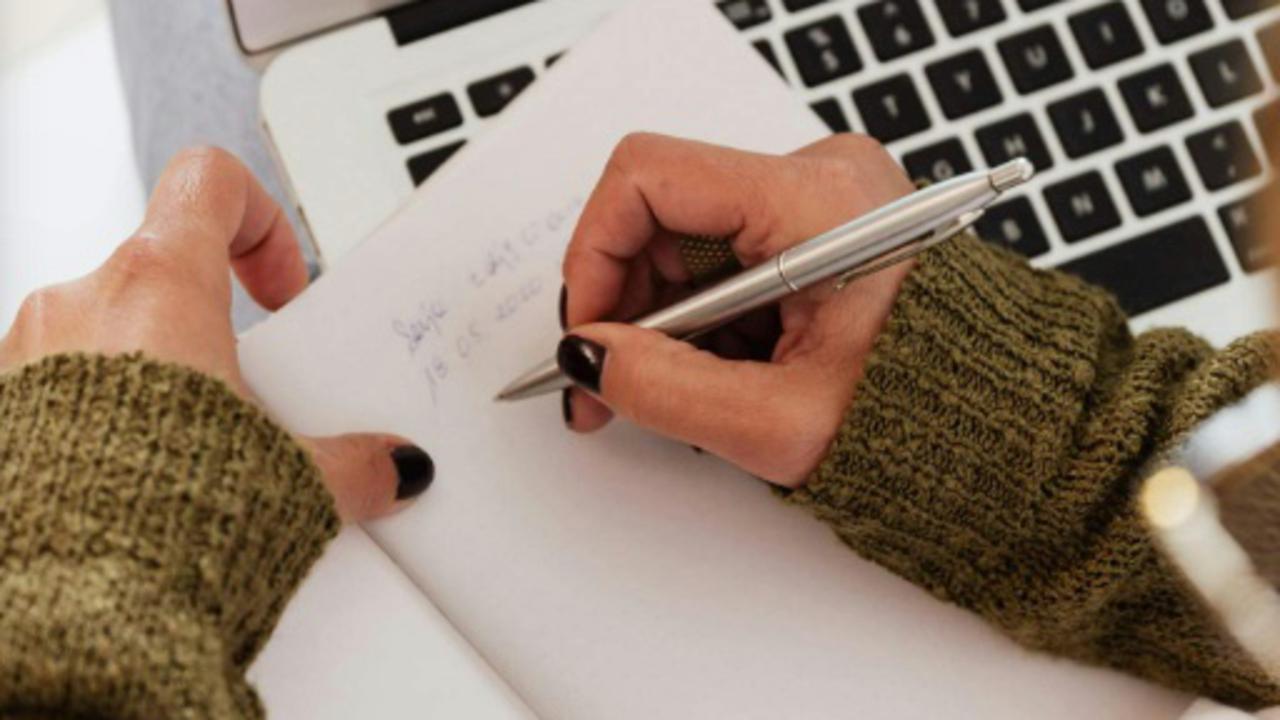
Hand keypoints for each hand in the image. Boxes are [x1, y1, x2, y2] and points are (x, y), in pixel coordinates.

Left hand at [0, 147, 431, 519]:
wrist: (66, 605)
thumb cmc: (149, 519)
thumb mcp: (287, 481)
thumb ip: (351, 463)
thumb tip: (390, 467)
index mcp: (159, 287)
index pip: (210, 181)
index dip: (260, 221)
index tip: (278, 291)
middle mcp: (80, 303)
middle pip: (161, 270)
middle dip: (212, 332)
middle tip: (245, 397)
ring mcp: (23, 354)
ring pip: (104, 333)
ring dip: (152, 378)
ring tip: (191, 453)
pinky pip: (56, 388)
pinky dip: (99, 420)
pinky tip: (135, 484)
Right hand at [560, 133, 914, 486]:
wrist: (1001, 419)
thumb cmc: (928, 413)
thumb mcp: (778, 423)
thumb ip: (665, 389)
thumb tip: (589, 356)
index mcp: (817, 203)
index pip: (649, 175)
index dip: (596, 252)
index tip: (591, 328)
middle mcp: (820, 176)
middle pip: (663, 210)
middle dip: (629, 302)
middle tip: (611, 380)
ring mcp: (821, 196)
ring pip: (688, 239)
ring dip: (667, 318)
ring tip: (683, 390)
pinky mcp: (819, 222)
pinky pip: (726, 254)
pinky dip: (706, 315)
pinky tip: (723, 369)